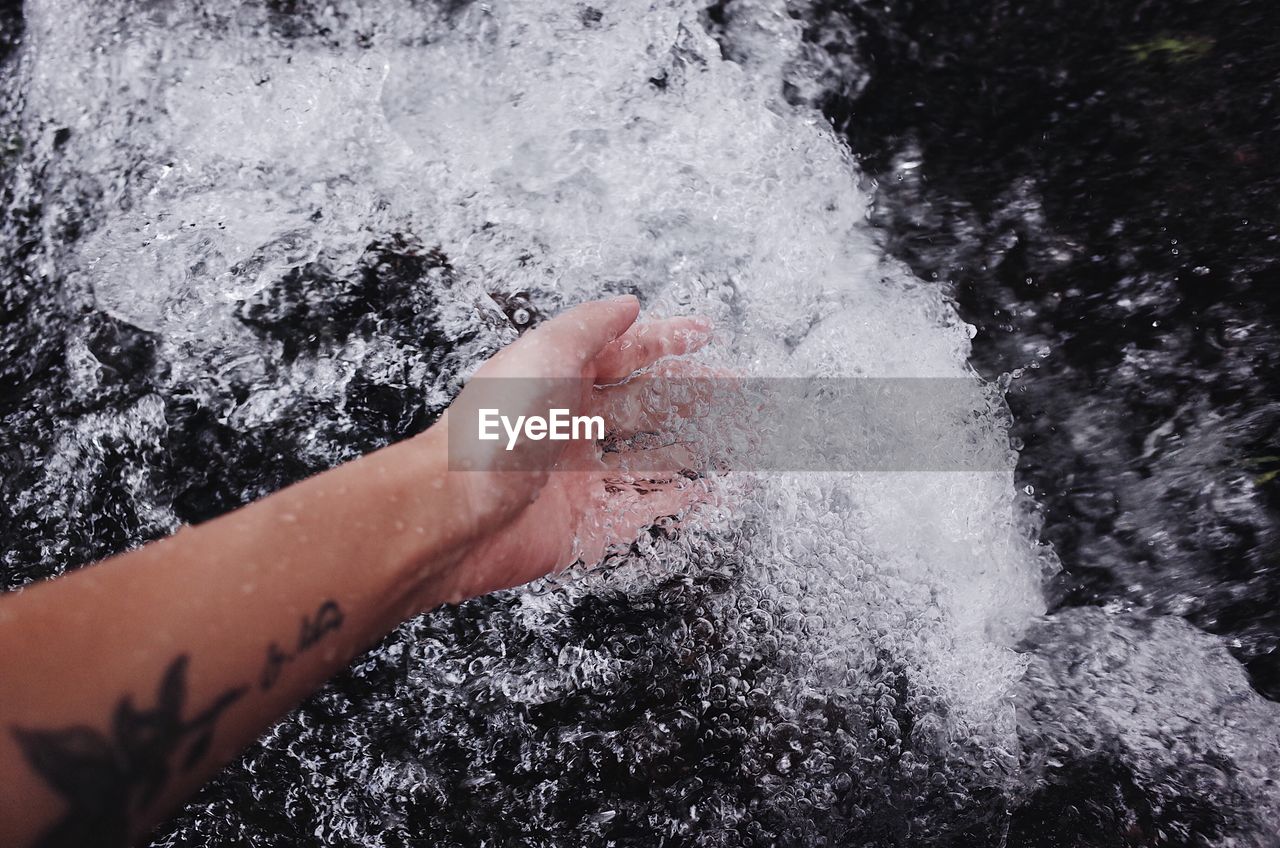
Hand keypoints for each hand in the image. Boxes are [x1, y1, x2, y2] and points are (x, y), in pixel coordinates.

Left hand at [427, 295, 713, 601]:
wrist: (454, 514)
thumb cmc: (490, 431)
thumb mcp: (544, 353)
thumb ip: (591, 326)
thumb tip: (627, 303)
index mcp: (559, 382)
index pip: (624, 353)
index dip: (665, 341)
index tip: (704, 334)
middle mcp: (571, 428)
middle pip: (645, 406)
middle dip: (694, 396)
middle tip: (739, 390)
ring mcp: (580, 479)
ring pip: (651, 458)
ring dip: (695, 447)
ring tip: (737, 438)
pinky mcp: (586, 527)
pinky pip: (643, 511)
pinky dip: (678, 502)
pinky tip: (708, 492)